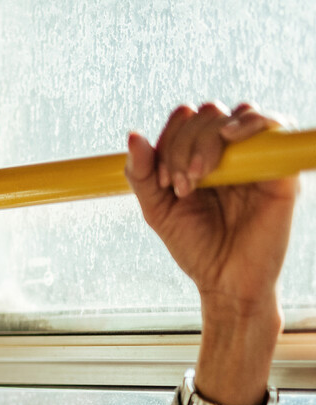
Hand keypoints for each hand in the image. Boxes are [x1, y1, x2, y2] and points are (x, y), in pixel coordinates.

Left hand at [126, 102, 298, 404]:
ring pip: (236, 115)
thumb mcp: (158, 210)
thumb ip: (142, 175)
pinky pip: (275, 125)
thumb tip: (132, 136)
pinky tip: (230, 137)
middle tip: (182, 185)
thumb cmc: (195, 247)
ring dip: (208, 139)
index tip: (163, 180)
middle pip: (208, 115)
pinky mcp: (280, 168)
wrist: (225, 280)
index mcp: (200, 157)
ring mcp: (256, 158)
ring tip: (200, 175)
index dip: (170, 139)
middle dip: (185, 145)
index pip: (186, 120)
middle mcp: (230, 153)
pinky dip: (252, 122)